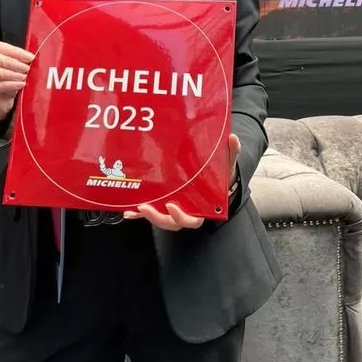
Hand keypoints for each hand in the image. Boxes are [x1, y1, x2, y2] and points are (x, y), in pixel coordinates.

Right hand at [0, 41, 33, 121]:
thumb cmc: (3, 84)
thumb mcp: (10, 69)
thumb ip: (15, 60)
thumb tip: (28, 57)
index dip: (14, 51)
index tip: (29, 56)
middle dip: (9, 61)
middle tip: (25, 67)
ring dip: (6, 72)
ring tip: (22, 76)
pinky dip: (8, 84)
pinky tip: (20, 84)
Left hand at [123, 134, 241, 230]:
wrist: (214, 177)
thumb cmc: (220, 174)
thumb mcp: (227, 164)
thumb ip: (230, 153)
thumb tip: (233, 138)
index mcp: (202, 207)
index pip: (192, 220)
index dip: (181, 217)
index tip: (171, 206)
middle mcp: (186, 211)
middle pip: (171, 222)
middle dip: (157, 218)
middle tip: (145, 207)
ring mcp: (173, 209)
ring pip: (160, 218)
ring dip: (146, 215)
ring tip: (135, 207)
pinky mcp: (163, 204)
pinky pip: (151, 211)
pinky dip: (139, 213)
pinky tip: (128, 211)